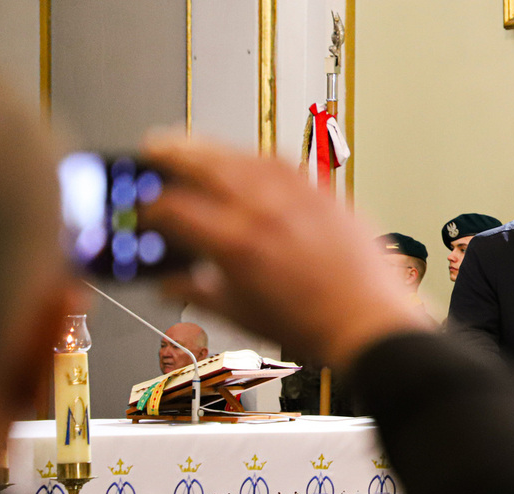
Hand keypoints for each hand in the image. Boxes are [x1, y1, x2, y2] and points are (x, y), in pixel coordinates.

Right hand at [141, 132, 432, 368]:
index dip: (150, 206)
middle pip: (204, 164)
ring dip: (211, 147)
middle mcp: (265, 210)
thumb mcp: (241, 315)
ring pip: (242, 155)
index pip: (175, 209)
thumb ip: (198, 292)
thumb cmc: (314, 326)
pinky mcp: (322, 192)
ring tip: (192, 146)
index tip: (144, 209)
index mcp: (236, 243)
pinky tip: (244, 159)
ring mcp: (297, 196)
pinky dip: (253, 156)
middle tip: (152, 148)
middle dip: (171, 153)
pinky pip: (280, 161)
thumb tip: (172, 283)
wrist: (370, 322)